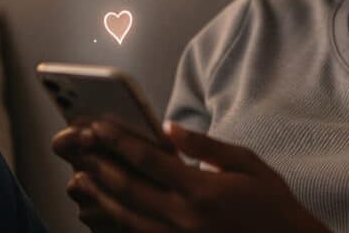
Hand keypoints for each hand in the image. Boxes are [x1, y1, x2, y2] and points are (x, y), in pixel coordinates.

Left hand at [51, 119, 329, 232]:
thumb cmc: (271, 204)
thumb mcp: (247, 164)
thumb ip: (205, 147)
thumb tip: (169, 128)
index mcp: (201, 190)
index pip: (149, 160)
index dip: (119, 141)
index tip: (98, 126)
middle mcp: (184, 218)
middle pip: (129, 189)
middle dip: (100, 165)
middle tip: (78, 149)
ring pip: (126, 218)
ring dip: (100, 197)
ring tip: (79, 180)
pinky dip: (116, 224)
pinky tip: (102, 212)